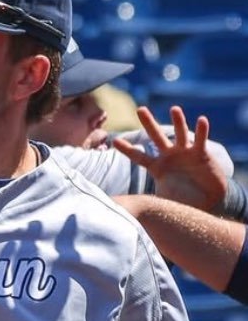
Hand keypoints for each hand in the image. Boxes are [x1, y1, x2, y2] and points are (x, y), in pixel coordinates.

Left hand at [112, 105, 227, 210]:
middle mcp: (169, 156)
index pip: (139, 156)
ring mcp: (185, 153)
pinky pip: (201, 140)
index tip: (114, 141)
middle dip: (149, 123)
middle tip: (140, 109)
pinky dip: (202, 130)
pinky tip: (201, 120)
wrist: (206, 201)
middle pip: (156, 137)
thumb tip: (125, 212)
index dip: (127, 149)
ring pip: (180, 133)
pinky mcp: (201, 154)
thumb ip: (144, 204)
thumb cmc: (182, 200)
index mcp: (157, 166)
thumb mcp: (160, 202)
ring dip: (178, 121)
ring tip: (174, 109)